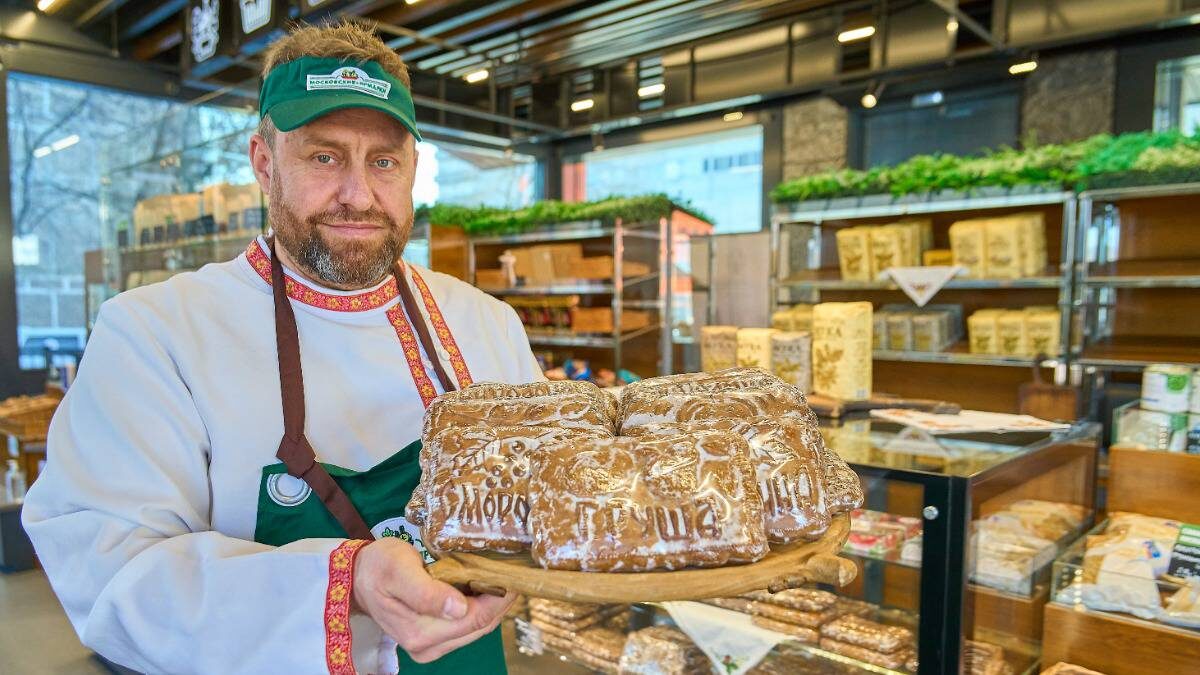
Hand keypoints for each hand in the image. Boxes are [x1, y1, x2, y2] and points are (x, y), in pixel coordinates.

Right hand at [352, 538, 516, 662]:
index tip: (513, 574)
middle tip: (511, 571)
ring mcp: (431, 646)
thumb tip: (459, 608)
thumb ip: (426, 592)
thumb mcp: (399, 570)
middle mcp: (428, 646)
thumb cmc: (379, 567)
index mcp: (421, 632)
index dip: (499, 598)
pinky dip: (480, 607)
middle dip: (500, 600)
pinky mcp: (433, 640)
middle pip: (480, 626)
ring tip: (499, 576)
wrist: (358, 577)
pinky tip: (482, 587)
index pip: (475, 619)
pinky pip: (467, 626)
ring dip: (492, 604)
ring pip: (477, 628)